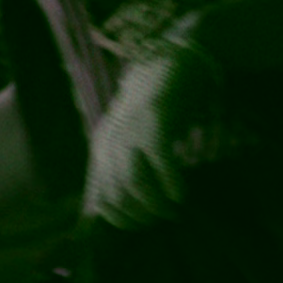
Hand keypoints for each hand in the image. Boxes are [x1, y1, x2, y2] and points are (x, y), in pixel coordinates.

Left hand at [84, 0, 232, 229]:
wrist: (174, 59)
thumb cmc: (158, 106)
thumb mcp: (133, 137)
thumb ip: (127, 165)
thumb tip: (129, 208)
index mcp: (102, 148)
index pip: (100, 199)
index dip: (122, 220)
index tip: (145, 224)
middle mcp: (111, 141)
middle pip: (117, 196)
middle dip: (140, 216)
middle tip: (163, 218)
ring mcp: (132, 130)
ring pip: (134, 184)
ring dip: (155, 205)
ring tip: (173, 209)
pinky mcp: (155, 120)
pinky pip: (160, 162)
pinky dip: (171, 184)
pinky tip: (182, 194)